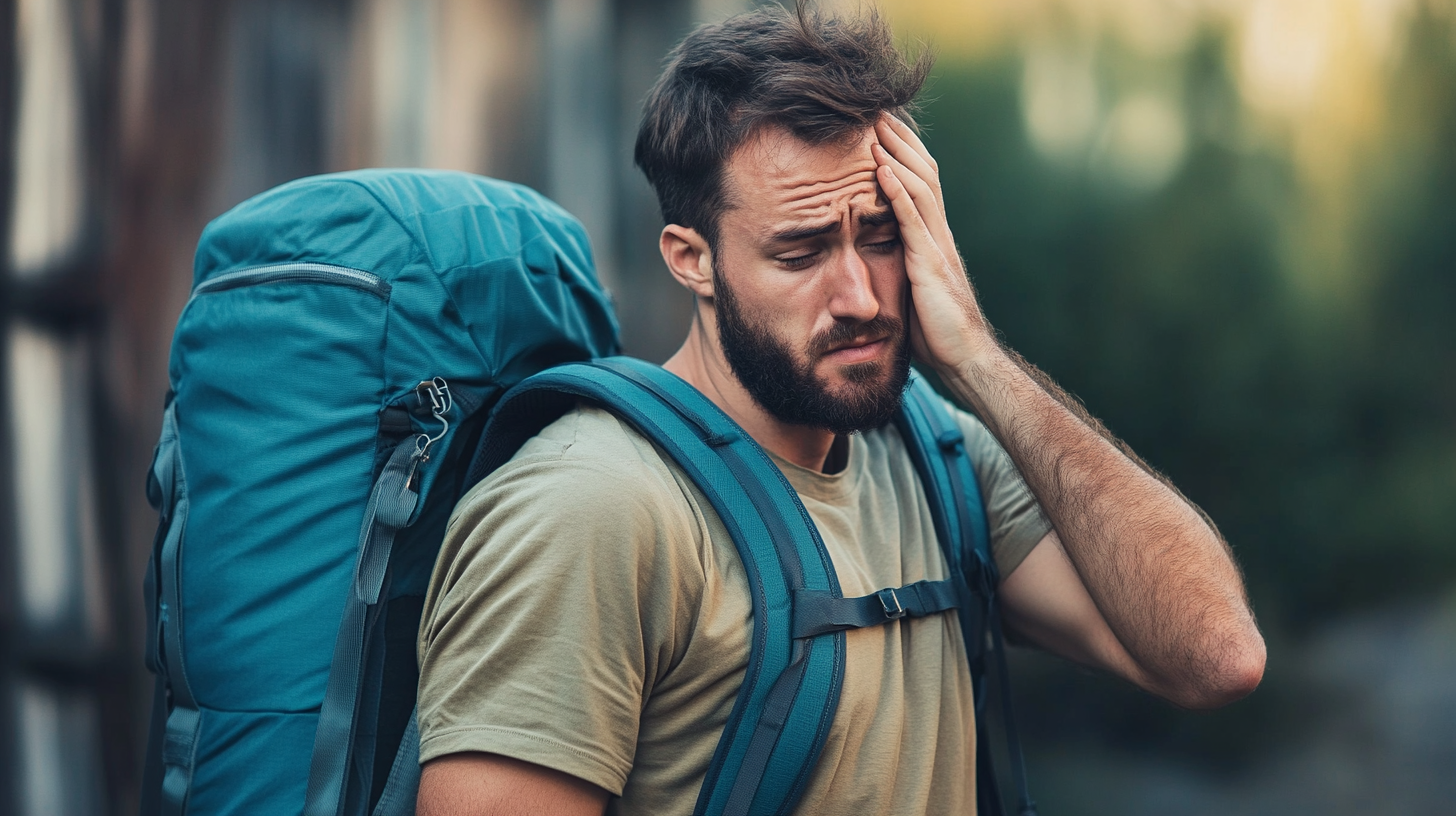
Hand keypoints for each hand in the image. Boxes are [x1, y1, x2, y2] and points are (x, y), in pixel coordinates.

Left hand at [872, 115, 996, 376]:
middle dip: (899, 141)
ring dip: (896, 155)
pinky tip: (880, 171)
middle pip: (922, 173)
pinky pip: (912, 221)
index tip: (879, 126)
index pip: (920, 182)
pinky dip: (896, 193)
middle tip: (876, 110)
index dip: (902, 152)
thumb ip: (899, 266)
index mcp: (933, 238)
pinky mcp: (930, 265)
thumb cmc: (937, 332)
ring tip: (874, 127)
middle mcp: (937, 235)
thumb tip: (874, 257)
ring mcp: (936, 247)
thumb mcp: (911, 290)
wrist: (965, 359)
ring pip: (919, 188)